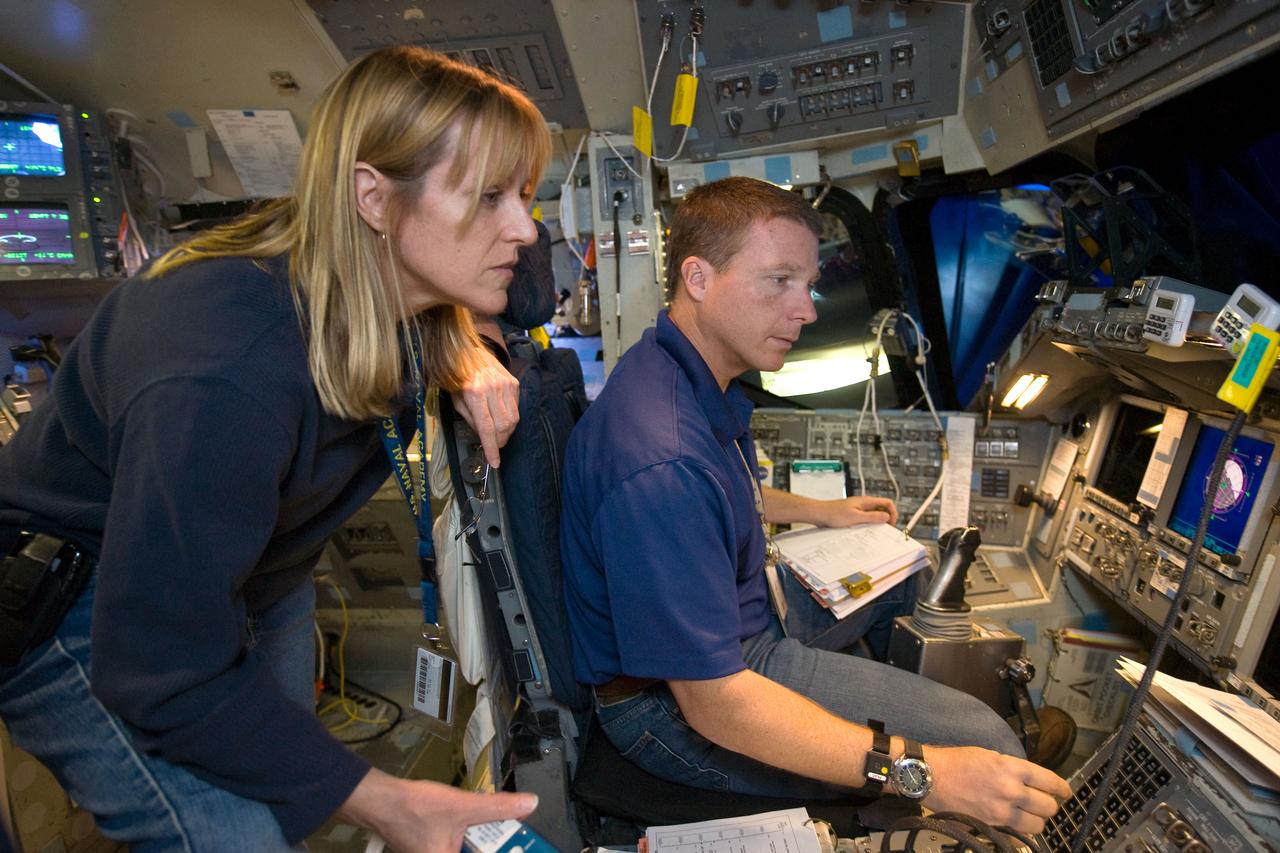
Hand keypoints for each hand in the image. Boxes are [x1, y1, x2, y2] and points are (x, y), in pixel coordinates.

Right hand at [339, 769, 537, 852]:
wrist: (382, 801)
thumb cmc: (418, 808)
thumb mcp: (463, 806)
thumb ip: (497, 807)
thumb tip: (531, 804)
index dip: (506, 849)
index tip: (522, 845)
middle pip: (478, 852)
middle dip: (496, 844)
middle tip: (515, 834)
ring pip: (469, 850)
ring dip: (485, 840)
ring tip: (504, 826)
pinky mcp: (432, 850)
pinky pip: (459, 847)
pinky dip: (471, 836)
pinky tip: (476, 821)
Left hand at [453, 346, 519, 467]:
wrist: (469, 351)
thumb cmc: (458, 377)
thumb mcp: (456, 400)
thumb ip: (470, 419)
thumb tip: (483, 437)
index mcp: (474, 394)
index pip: (486, 428)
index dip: (491, 448)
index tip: (495, 462)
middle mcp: (493, 389)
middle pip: (503, 426)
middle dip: (499, 441)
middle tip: (494, 445)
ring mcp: (506, 385)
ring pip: (513, 419)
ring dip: (507, 432)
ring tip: (498, 434)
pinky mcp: (514, 383)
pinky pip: (516, 408)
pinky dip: (510, 418)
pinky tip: (501, 416)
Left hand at [818, 495, 898, 526]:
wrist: (819, 514)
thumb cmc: (834, 513)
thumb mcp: (856, 517)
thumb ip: (872, 517)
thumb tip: (887, 517)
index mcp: (866, 501)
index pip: (887, 503)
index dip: (892, 513)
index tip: (891, 524)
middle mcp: (864, 504)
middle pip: (882, 509)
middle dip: (886, 519)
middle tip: (885, 530)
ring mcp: (859, 510)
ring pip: (874, 516)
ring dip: (876, 523)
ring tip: (874, 532)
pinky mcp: (853, 516)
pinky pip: (865, 520)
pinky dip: (868, 525)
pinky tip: (864, 532)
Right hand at [922, 745, 1070, 834]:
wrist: (931, 776)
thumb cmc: (957, 762)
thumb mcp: (990, 756)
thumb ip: (1013, 769)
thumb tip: (1031, 782)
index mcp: (1012, 769)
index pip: (1051, 782)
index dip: (1062, 789)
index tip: (1064, 792)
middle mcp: (1011, 791)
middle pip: (1048, 807)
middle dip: (1048, 805)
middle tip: (1043, 803)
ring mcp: (1001, 812)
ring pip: (1037, 825)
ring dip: (1036, 821)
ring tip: (1028, 816)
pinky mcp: (990, 827)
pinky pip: (1017, 837)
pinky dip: (1019, 834)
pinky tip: (1014, 826)